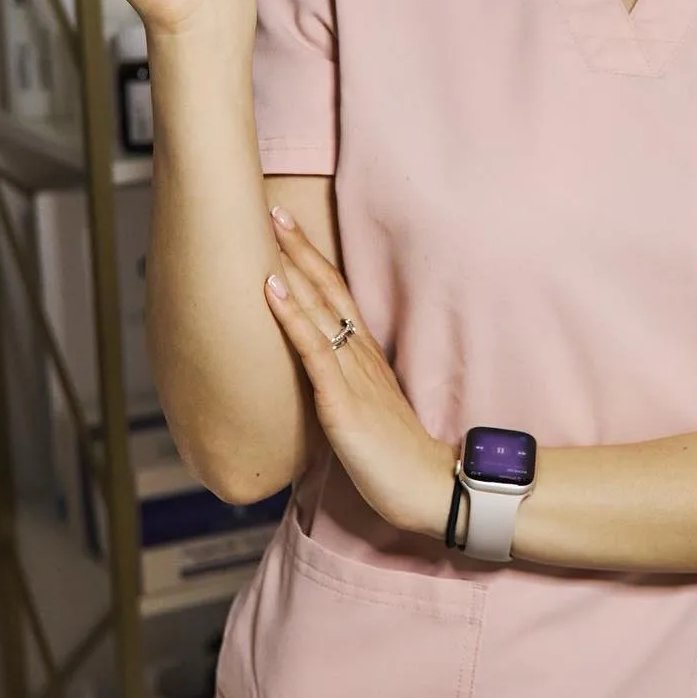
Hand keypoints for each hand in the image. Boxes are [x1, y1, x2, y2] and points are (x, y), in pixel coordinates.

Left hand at [263, 205, 452, 533]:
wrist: (428, 489)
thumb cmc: (397, 461)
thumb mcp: (367, 415)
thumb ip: (345, 393)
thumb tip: (319, 387)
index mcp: (366, 359)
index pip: (337, 297)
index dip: (314, 261)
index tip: (290, 230)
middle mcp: (360, 356)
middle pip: (328, 289)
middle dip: (300, 248)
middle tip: (274, 208)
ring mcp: (352, 376)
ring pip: (319, 309)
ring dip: (292, 267)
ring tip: (268, 230)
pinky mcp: (342, 403)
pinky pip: (313, 351)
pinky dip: (290, 316)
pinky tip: (270, 289)